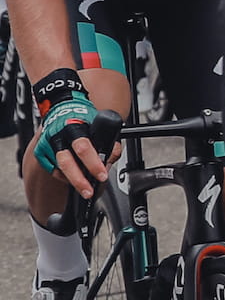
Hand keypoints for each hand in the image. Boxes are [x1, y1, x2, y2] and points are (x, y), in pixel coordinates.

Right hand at [31, 71, 107, 195]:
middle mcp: (57, 135)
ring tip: (85, 187)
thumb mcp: (101, 125)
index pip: (83, 147)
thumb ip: (109, 143)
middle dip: (78, 180)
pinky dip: (64, 176)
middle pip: (66, 162)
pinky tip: (73, 175)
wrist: (62, 107)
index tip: (102, 176)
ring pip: (58, 169)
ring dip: (73, 180)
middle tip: (89, 192)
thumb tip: (109, 162)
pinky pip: (52, 169)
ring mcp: (46, 144)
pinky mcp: (40, 151)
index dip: (93, 163)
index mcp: (74, 127)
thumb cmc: (83, 118)